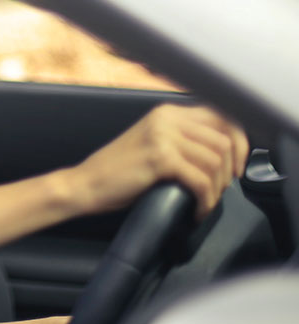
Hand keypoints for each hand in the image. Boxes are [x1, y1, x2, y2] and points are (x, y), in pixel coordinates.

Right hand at [67, 104, 247, 219]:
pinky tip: (197, 210)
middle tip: (219, 190)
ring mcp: (162, 136)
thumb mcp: (153, 145)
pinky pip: (200, 180)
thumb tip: (223, 154)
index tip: (237, 167)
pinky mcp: (159, 158)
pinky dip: (205, 200)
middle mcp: (167, 118)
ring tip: (205, 202)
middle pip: (224, 139)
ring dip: (217, 188)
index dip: (239, 143)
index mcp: (167, 113)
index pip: (222, 117)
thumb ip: (182, 140)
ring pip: (215, 161)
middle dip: (230, 170)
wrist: (85, 184)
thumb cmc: (117, 172)